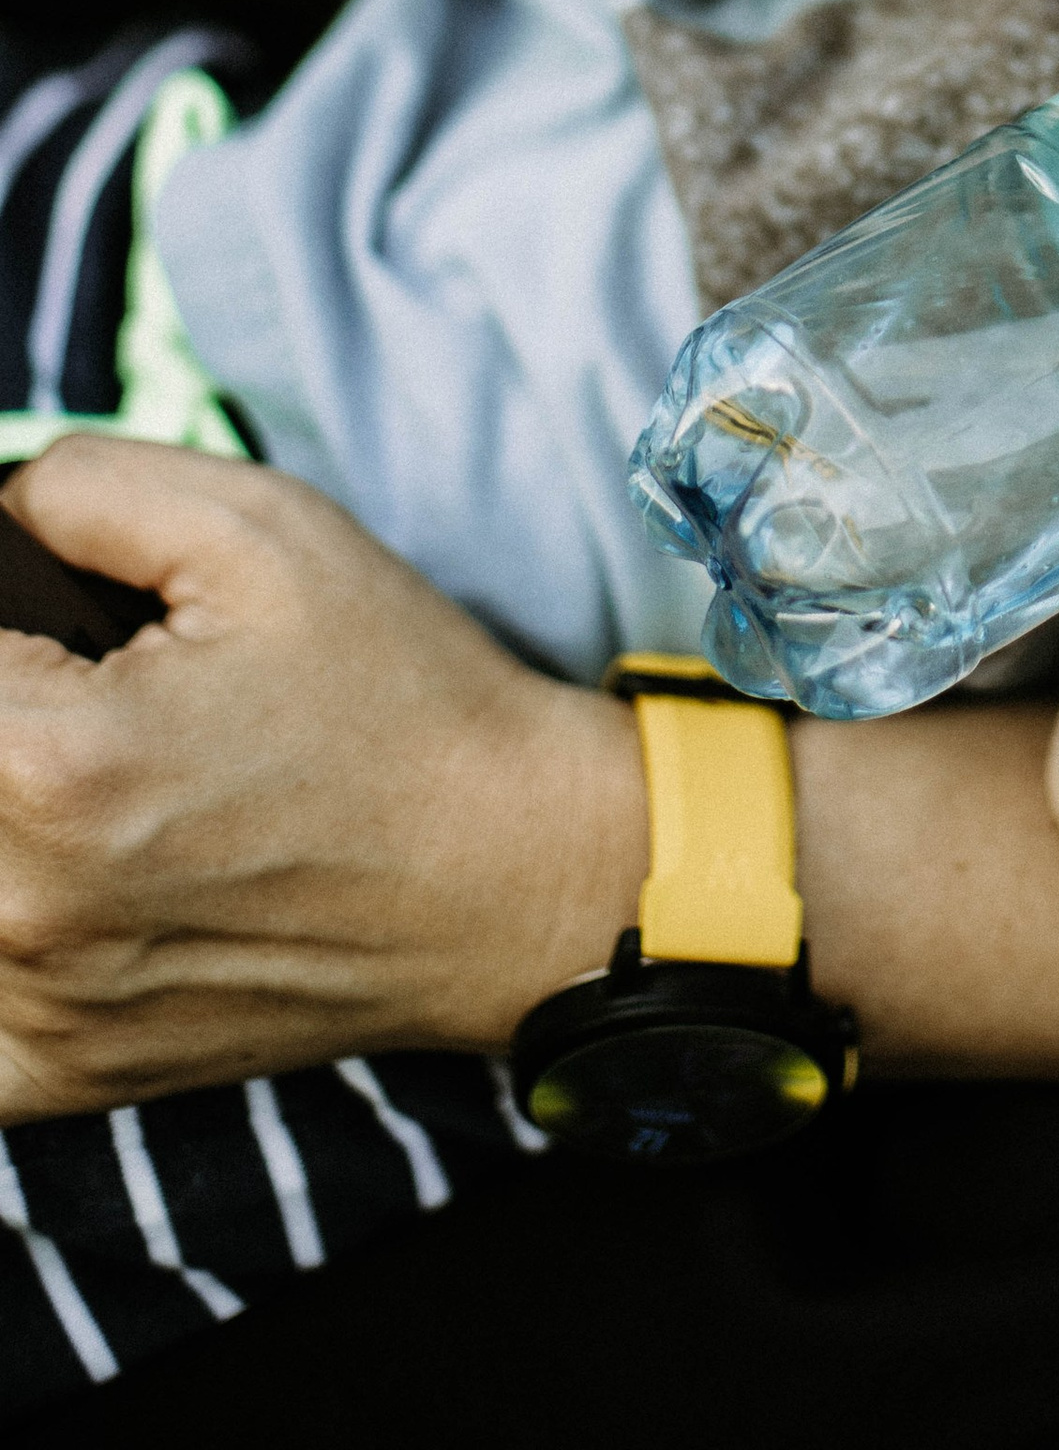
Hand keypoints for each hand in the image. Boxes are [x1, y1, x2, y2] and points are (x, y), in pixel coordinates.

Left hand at [0, 441, 643, 1117]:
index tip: (54, 634)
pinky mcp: (60, 1073)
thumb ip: (80, 486)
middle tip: (88, 698)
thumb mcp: (260, 527)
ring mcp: (36, 1008)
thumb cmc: (393, 693)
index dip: (4, 619)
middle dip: (9, 707)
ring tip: (98, 780)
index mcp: (50, 761)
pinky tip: (43, 898)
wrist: (506, 871)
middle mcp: (20, 904)